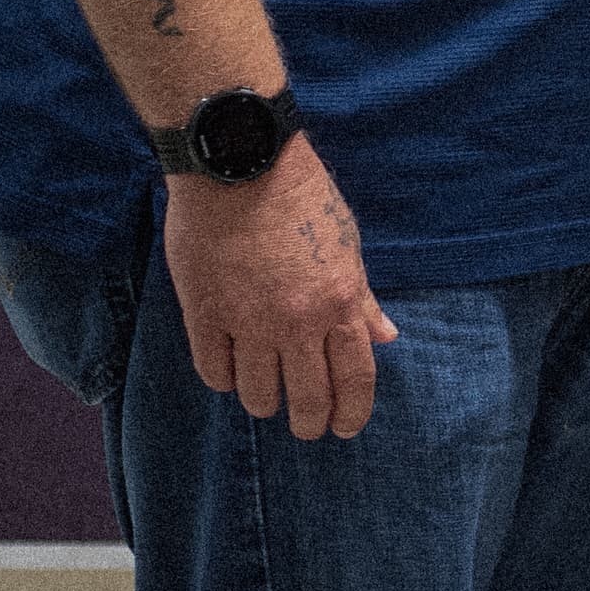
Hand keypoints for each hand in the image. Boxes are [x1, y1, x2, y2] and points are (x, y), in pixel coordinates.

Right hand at [162, 137, 398, 438]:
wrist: (241, 163)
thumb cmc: (301, 196)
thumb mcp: (346, 243)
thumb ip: (362, 297)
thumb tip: (385, 337)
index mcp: (339, 301)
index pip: (354, 377)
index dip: (352, 412)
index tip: (345, 427)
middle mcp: (297, 321)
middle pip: (308, 398)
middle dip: (310, 422)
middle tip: (307, 426)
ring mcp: (248, 321)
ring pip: (258, 394)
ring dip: (266, 402)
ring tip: (267, 397)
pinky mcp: (204, 315)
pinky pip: (215, 371)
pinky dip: (226, 379)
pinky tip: (232, 371)